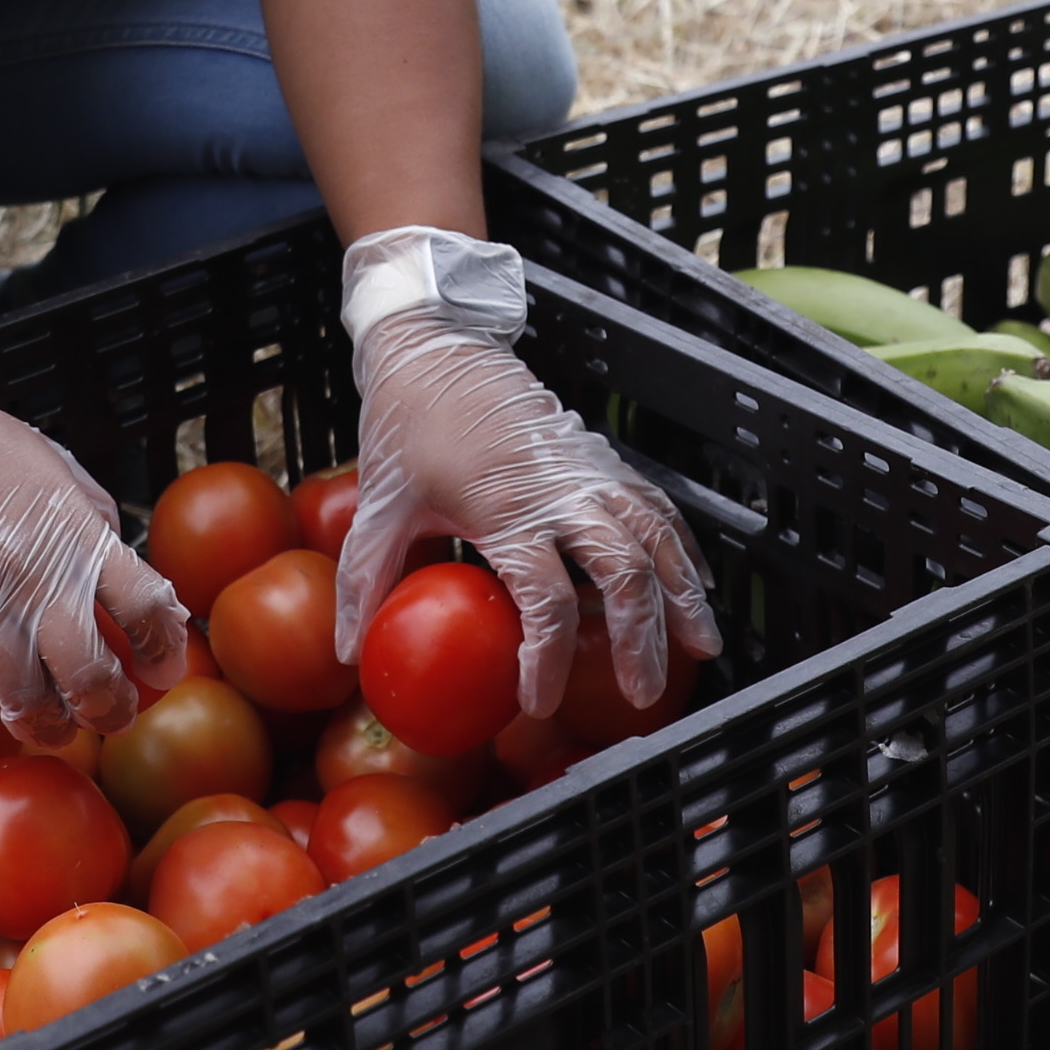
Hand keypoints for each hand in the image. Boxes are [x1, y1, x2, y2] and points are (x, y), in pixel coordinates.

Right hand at [0, 368, 189, 745]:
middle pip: (88, 677)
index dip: (164, 649)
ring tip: (60, 725)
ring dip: (51, 725)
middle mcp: (30, 581)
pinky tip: (0, 695)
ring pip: (25, 703)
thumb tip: (126, 592)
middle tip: (116, 714)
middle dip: (112, 710)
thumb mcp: (57, 473)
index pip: (144, 608)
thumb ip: (95, 533)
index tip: (164, 667)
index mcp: (73, 536)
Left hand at [330, 228, 718, 720]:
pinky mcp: (603, 455)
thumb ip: (366, 581)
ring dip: (683, 594)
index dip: (549, 660)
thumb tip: (347, 656)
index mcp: (506, 508)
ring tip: (702, 647)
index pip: (546, 599)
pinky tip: (698, 583)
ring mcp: (590, 469)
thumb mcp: (379, 505)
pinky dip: (683, 545)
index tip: (539, 704)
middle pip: (624, 571)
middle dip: (641, 637)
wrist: (437, 345)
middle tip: (641, 696)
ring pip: (656, 535)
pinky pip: (657, 504)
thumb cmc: (405, 426)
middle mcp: (561, 490)